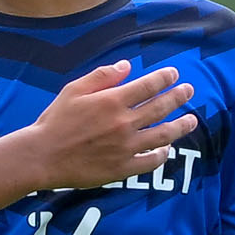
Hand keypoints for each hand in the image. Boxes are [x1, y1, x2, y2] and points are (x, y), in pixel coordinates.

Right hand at [26, 62, 197, 190]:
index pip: (147, 86)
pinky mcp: (122, 168)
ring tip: (192, 120)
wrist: (42, 156)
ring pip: (162, 135)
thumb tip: (127, 66)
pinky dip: (161, 155)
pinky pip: (149, 162)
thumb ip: (102, 76)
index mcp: (112, 101)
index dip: (164, 78)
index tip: (175, 75)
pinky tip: (167, 149)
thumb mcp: (74, 90)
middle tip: (190, 91)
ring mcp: (125, 147)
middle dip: (178, 97)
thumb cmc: (55, 121)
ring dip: (180, 126)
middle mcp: (123, 123)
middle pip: (160, 108)